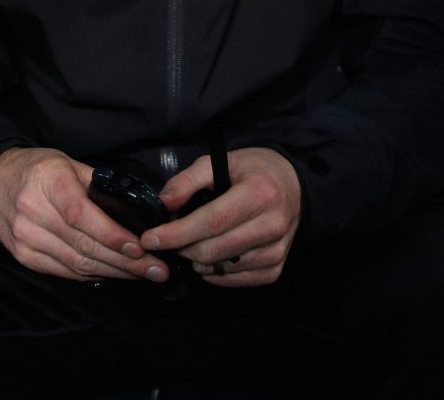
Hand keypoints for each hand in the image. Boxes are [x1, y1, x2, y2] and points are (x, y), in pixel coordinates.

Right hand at [0, 147, 168, 282]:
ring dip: (114, 272)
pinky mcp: (23, 257)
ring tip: (143, 275)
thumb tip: (134, 207)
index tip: (138, 247)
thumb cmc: (38, 169)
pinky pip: (64, 271)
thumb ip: (97, 183)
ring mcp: (25, 238)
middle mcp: (32, 212)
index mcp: (47, 182)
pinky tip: (114, 274)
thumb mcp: (67, 162)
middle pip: (83, 244)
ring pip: (76, 263)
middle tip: (156, 269)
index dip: (110, 234)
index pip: (80, 214)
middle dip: (125, 261)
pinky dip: (92, 275)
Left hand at [145, 147, 300, 286]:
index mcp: (258, 194)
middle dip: (182, 248)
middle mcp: (271, 225)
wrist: (294, 186)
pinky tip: (212, 254)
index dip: (177, 233)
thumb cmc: (253, 171)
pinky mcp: (275, 269)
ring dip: (197, 260)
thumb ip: (188, 180)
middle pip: (213, 250)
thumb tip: (164, 203)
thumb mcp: (220, 162)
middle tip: (170, 238)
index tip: (150, 238)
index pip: (212, 221)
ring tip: (194, 241)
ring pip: (221, 268)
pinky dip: (215, 272)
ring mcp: (276, 251)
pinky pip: (234, 281)